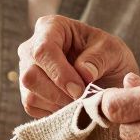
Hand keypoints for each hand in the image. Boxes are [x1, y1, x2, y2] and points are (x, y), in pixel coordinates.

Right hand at [18, 16, 139, 117]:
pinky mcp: (26, 92)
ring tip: (79, 102)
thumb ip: (99, 58)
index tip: (80, 89)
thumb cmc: (109, 57)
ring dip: (57, 104)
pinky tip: (70, 106)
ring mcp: (26, 71)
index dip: (60, 73)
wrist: (108, 76)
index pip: (43, 50)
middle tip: (82, 99)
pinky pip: (32, 107)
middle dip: (58, 93)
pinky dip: (53, 112)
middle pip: (30, 75)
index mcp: (51, 27)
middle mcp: (31, 48)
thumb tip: (83, 73)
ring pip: (29, 94)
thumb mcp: (113, 51)